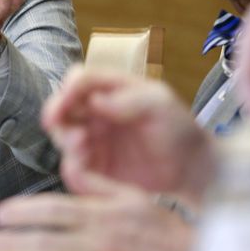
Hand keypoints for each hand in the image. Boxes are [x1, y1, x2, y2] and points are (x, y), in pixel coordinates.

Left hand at [0, 174, 194, 250]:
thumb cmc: (161, 230)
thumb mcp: (132, 197)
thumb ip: (97, 183)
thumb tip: (70, 167)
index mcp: (104, 216)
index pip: (56, 211)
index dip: (24, 211)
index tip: (1, 212)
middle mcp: (99, 245)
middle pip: (46, 244)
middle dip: (13, 243)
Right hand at [42, 67, 213, 201]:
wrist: (192, 169)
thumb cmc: (179, 129)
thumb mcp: (160, 104)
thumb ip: (129, 99)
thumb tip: (95, 100)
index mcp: (110, 89)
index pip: (78, 80)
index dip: (67, 90)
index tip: (64, 104)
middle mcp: (95, 112)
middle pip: (61, 108)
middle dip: (58, 117)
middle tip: (71, 131)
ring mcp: (93, 139)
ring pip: (62, 137)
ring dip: (65, 141)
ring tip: (81, 147)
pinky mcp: (95, 167)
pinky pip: (74, 167)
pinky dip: (74, 168)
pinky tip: (87, 170)